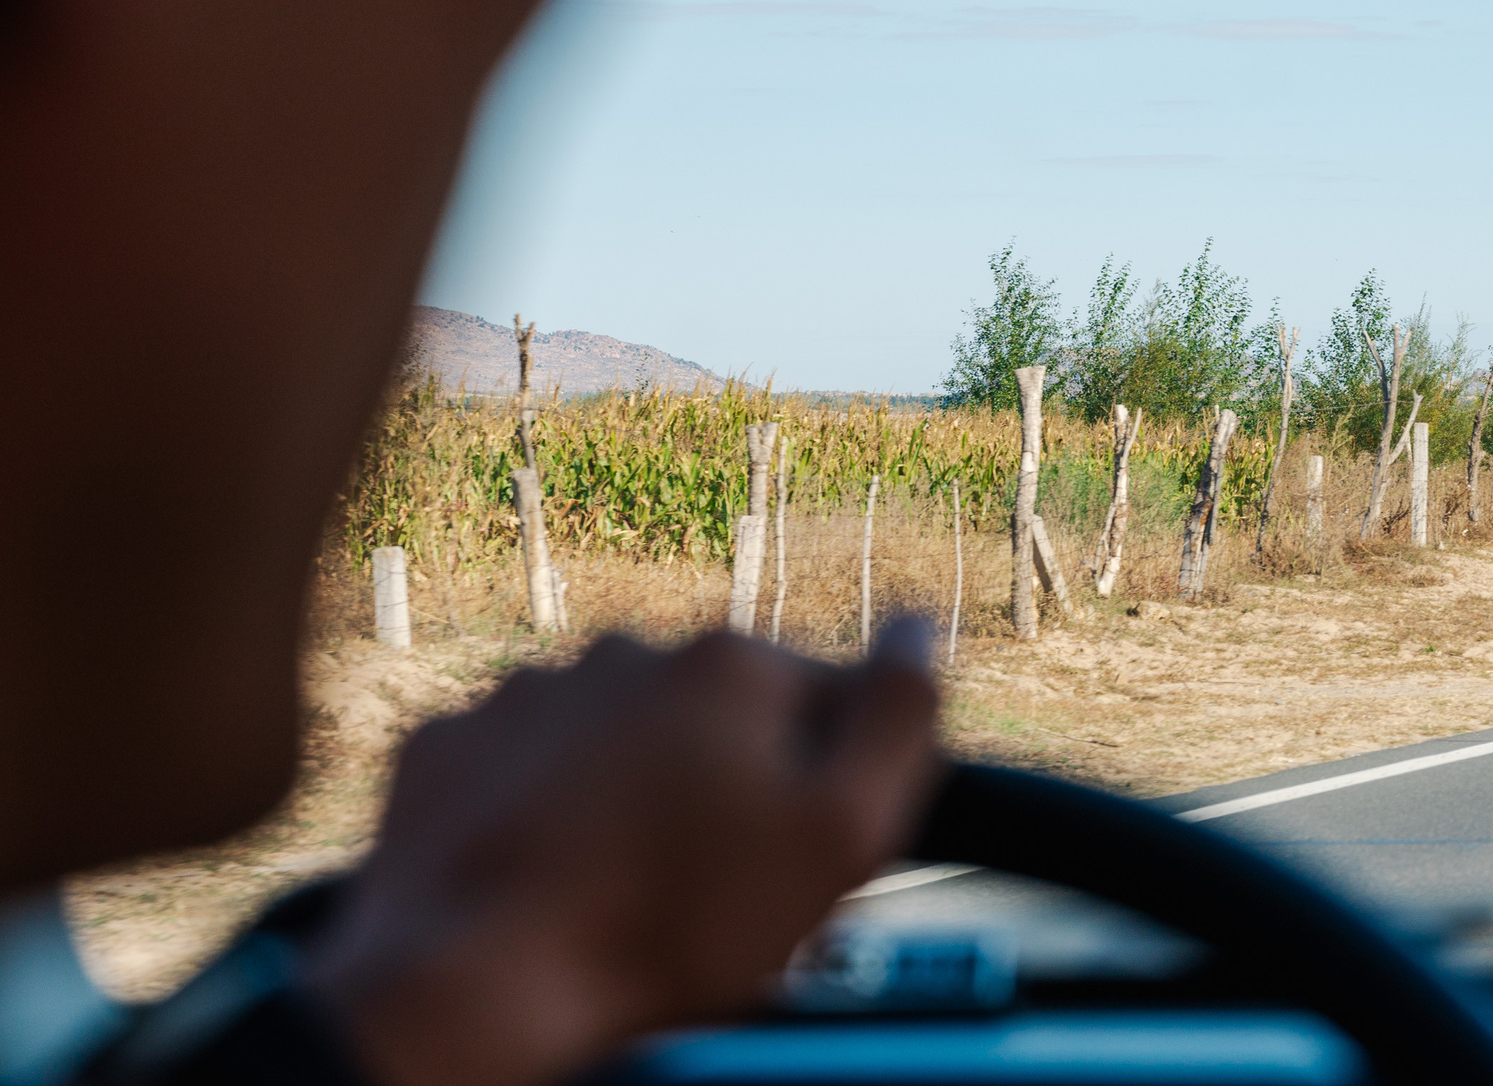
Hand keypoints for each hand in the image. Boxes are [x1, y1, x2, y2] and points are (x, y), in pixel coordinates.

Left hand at [303, 620, 941, 1085]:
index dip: (830, 781)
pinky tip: (553, 870)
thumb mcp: (839, 838)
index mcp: (732, 665)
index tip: (800, 851)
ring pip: (620, 736)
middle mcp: (630, 652)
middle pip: (719, 717)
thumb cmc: (662, 926)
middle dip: (728, 785)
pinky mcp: (454, 743)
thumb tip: (918, 630)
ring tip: (625, 886)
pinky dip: (545, 807)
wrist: (469, 983)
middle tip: (714, 886)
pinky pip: (526, 763)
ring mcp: (530, 692)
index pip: (827, 699)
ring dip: (635, 792)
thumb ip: (899, 717)